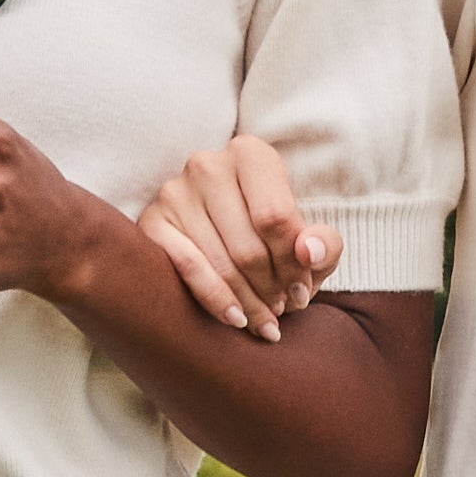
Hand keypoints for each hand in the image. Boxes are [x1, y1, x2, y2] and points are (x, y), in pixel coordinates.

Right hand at [135, 133, 344, 340]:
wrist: (225, 229)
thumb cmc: (274, 236)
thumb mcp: (310, 238)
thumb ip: (324, 244)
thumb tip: (308, 252)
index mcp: (250, 154)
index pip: (275, 219)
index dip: (293, 266)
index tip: (302, 294)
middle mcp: (207, 165)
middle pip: (248, 247)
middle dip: (270, 289)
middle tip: (282, 311)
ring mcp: (174, 191)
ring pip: (219, 262)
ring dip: (248, 302)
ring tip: (265, 322)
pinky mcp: (151, 220)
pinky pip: (185, 267)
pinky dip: (214, 299)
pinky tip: (235, 319)